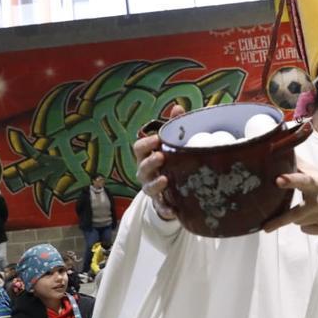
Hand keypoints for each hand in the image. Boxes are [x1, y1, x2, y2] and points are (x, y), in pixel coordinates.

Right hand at [133, 104, 185, 219]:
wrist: (170, 191)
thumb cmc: (169, 161)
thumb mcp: (171, 143)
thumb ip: (173, 126)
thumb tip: (178, 107)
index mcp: (146, 156)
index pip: (139, 148)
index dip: (146, 144)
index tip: (157, 139)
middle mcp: (145, 173)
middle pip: (142, 167)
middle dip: (149, 162)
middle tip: (161, 157)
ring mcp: (151, 189)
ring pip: (149, 187)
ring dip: (155, 184)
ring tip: (165, 179)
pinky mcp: (161, 204)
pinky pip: (162, 208)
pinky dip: (166, 209)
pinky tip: (174, 210)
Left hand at [264, 160, 317, 234]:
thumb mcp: (313, 172)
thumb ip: (296, 164)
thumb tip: (280, 149)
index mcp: (315, 184)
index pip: (301, 181)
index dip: (289, 180)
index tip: (278, 180)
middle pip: (297, 213)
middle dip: (281, 219)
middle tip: (266, 227)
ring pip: (298, 221)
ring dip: (296, 217)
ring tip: (306, 208)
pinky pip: (306, 229)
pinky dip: (306, 225)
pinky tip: (314, 217)